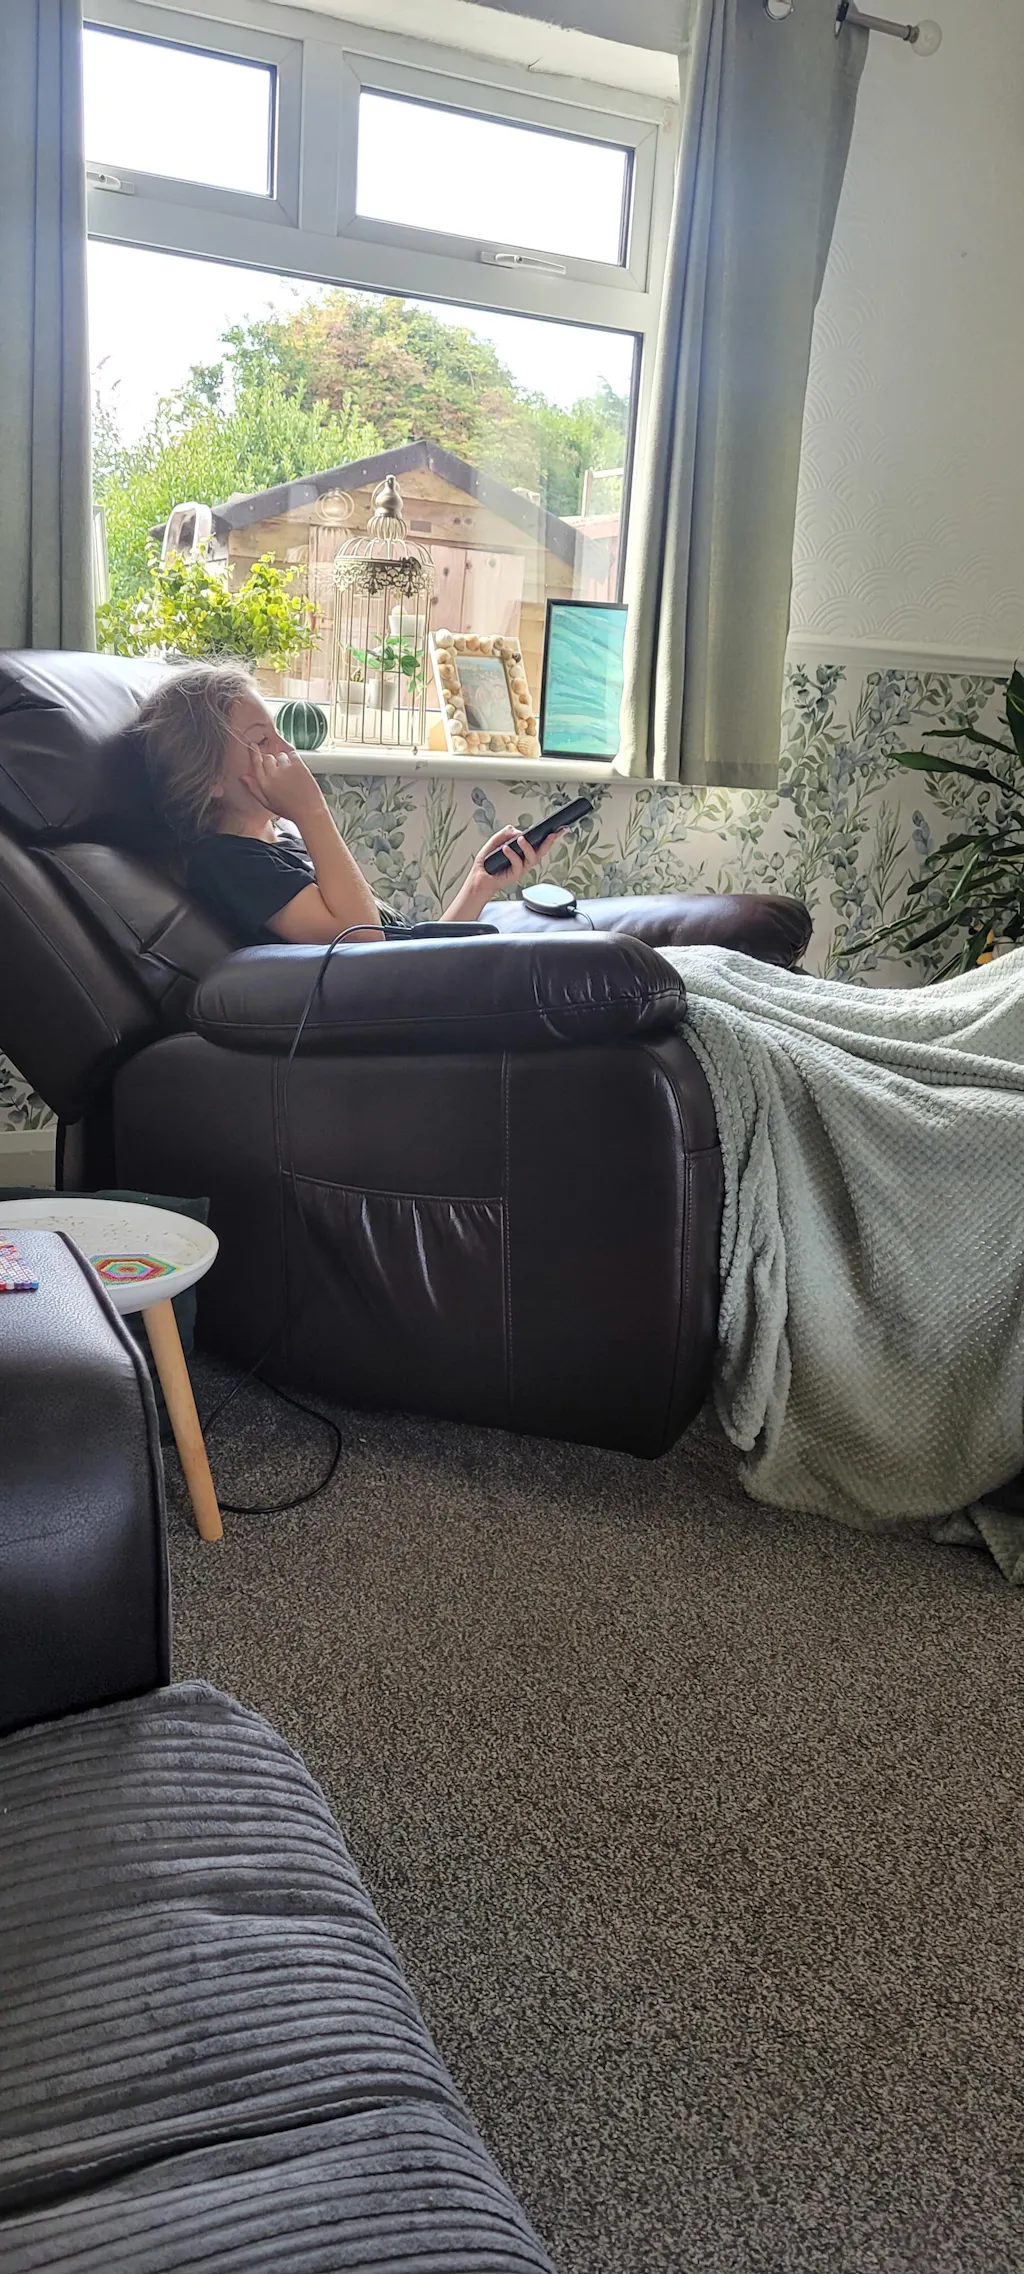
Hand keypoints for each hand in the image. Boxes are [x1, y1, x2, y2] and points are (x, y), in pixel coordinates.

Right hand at [242, 745, 324, 826]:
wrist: (309, 813)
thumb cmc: (290, 811)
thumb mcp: (268, 804)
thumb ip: (254, 789)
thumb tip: (243, 777)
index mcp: (264, 784)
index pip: (256, 763)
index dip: (254, 754)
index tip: (254, 747)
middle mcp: (273, 775)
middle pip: (268, 758)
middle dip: (272, 761)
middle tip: (280, 770)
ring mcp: (286, 769)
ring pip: (280, 755)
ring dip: (284, 760)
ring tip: (291, 773)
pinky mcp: (298, 766)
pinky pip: (292, 754)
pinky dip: (293, 758)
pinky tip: (297, 768)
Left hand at [441, 825, 561, 923]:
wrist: (479, 877)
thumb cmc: (487, 861)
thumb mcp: (495, 841)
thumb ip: (505, 833)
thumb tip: (517, 831)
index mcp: (522, 852)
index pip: (539, 843)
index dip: (550, 837)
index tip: (559, 829)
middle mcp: (525, 860)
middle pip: (541, 851)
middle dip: (549, 842)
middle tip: (552, 834)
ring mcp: (521, 869)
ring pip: (532, 858)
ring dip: (528, 847)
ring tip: (521, 839)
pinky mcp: (515, 876)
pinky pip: (517, 864)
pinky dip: (512, 855)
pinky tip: (506, 849)